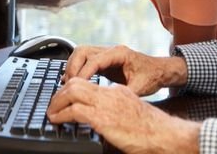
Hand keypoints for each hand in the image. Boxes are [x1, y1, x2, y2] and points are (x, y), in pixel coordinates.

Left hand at [47, 78, 199, 153]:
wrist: (164, 134)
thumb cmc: (153, 130)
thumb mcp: (132, 113)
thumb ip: (117, 111)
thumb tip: (106, 122)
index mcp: (118, 91)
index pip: (90, 84)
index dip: (73, 90)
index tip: (65, 98)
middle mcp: (111, 93)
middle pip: (78, 82)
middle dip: (61, 91)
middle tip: (54, 103)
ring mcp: (106, 104)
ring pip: (72, 91)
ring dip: (57, 101)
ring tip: (52, 111)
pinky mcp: (102, 118)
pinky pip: (74, 111)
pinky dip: (61, 114)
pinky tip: (57, 120)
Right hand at [63, 45, 186, 96]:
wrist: (161, 71)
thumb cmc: (153, 76)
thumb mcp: (140, 88)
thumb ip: (123, 94)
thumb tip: (108, 104)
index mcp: (119, 53)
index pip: (94, 60)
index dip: (83, 73)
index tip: (75, 86)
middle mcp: (111, 51)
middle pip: (82, 51)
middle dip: (72, 67)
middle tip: (68, 85)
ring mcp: (106, 54)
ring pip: (81, 54)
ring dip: (72, 68)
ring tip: (68, 84)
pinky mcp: (104, 61)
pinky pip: (85, 61)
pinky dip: (78, 70)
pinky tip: (75, 83)